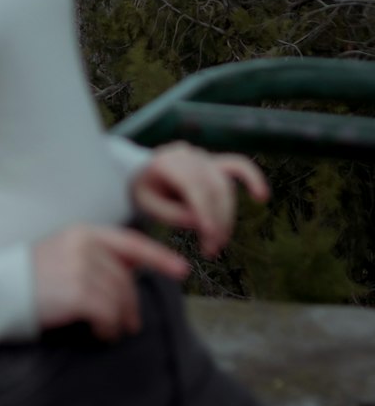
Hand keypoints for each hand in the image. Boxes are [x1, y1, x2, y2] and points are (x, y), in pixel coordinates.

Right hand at [31, 224, 189, 341]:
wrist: (2, 289)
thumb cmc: (35, 276)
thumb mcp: (66, 253)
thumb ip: (96, 256)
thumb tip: (131, 274)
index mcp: (84, 232)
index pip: (131, 243)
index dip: (159, 257)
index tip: (182, 269)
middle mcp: (85, 245)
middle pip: (126, 279)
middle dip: (132, 304)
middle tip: (131, 324)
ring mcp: (81, 267)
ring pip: (120, 298)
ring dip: (119, 320)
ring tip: (109, 330)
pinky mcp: (78, 292)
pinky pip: (109, 314)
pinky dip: (108, 328)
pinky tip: (98, 331)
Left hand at [130, 143, 270, 257]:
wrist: (142, 172)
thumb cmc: (144, 190)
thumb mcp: (147, 204)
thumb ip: (171, 212)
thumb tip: (200, 221)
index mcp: (165, 161)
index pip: (192, 186)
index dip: (204, 212)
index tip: (209, 237)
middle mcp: (187, 155)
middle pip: (212, 188)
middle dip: (216, 222)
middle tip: (210, 250)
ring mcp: (202, 157)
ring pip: (225, 187)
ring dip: (227, 218)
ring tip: (216, 243)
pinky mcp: (214, 162)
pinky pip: (237, 165)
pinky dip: (252, 178)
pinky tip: (262, 197)